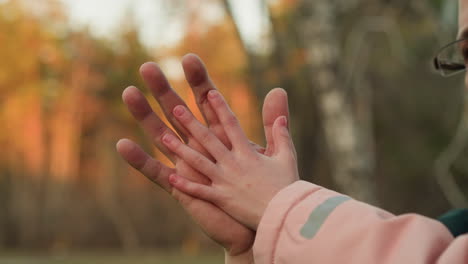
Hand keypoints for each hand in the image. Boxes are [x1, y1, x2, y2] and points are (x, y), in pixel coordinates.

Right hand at [116, 54, 290, 256]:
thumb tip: (279, 89)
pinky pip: (156, 173)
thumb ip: (274, 123)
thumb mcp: (272, 152)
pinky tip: (121, 145)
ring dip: (145, 116)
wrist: (259, 222)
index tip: (189, 58)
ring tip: (129, 93)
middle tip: (148, 67)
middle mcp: (200, 147)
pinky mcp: (181, 187)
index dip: (199, 81)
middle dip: (164, 90)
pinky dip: (139, 161)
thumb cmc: (264, 188)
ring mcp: (188, 165)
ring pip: (161, 136)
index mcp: (220, 136)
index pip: (207, 102)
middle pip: (178, 113)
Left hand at [163, 90, 299, 229]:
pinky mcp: (222, 199)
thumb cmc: (288, 187)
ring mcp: (225, 181)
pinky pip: (200, 191)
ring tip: (164, 137)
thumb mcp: (287, 157)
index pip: (231, 124)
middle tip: (175, 109)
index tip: (209, 93)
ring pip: (198, 162)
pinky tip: (171, 177)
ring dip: (180, 150)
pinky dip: (185, 185)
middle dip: (191, 123)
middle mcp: (233, 163)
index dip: (219, 107)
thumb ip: (281, 136)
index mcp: (248, 153)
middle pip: (208, 139)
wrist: (284, 216)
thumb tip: (281, 117)